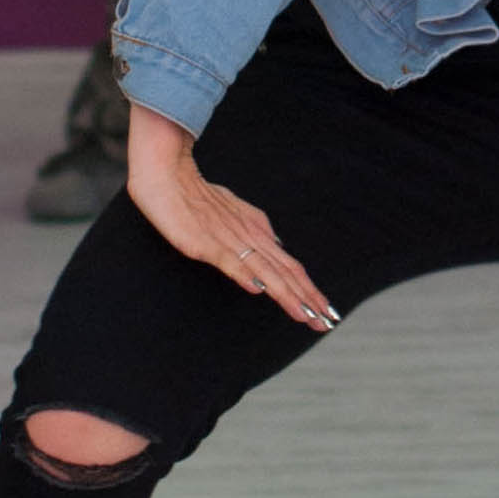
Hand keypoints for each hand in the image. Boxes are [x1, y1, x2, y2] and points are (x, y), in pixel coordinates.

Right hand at [125, 103, 337, 329]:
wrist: (170, 175)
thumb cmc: (199, 195)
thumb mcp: (235, 213)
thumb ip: (256, 229)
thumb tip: (276, 244)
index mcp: (258, 232)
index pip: (290, 266)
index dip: (309, 289)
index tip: (326, 311)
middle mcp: (251, 236)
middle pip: (286, 272)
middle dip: (309, 299)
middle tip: (328, 322)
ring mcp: (230, 240)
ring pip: (266, 271)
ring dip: (287, 295)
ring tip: (306, 315)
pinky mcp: (206, 243)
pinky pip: (230, 260)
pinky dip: (246, 275)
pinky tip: (259, 290)